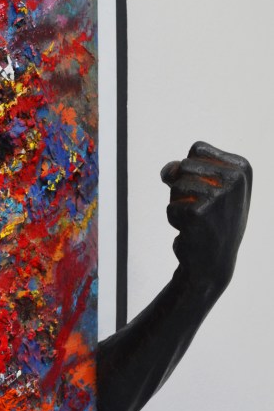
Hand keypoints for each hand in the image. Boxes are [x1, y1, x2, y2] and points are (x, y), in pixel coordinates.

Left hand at [161, 141, 251, 297]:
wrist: (213, 262)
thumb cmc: (210, 220)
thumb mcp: (206, 187)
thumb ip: (184, 168)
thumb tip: (168, 171)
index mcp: (242, 168)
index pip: (197, 148)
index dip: (190, 169)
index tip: (207, 189)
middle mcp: (235, 179)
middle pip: (183, 164)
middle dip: (182, 187)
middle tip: (201, 208)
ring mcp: (219, 196)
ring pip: (175, 184)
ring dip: (178, 204)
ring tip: (198, 219)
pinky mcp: (200, 213)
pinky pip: (171, 207)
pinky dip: (175, 219)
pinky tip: (193, 230)